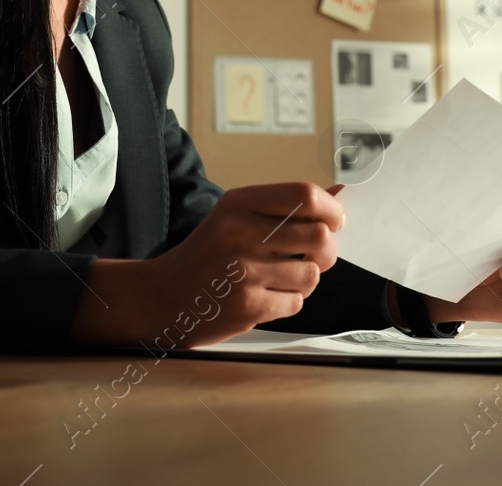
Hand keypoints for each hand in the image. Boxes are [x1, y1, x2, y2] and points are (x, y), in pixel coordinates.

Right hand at [133, 182, 344, 347]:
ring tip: (281, 277)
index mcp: (238, 203)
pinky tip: (265, 295)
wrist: (161, 297)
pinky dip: (288, 301)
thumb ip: (285, 207)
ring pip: (312, 274)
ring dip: (304, 279)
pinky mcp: (248, 307)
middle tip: (313, 254)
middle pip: (319, 236)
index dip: (331, 209)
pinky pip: (296, 302)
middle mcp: (241, 233)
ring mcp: (244, 272)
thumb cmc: (205, 255)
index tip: (335, 220)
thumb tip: (339, 194)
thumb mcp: (235, 216)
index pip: (305, 196)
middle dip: (326, 250)